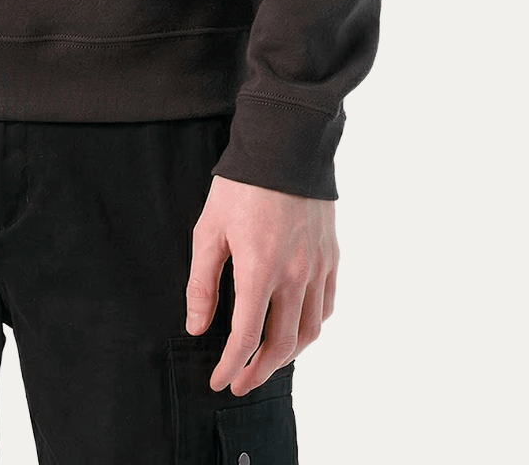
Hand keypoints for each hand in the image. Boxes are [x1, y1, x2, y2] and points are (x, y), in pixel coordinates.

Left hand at [185, 174, 337, 395]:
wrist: (284, 145)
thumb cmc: (240, 185)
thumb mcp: (208, 230)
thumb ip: (202, 284)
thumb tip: (197, 328)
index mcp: (260, 270)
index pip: (247, 338)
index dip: (231, 366)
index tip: (218, 380)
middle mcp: (294, 275)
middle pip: (282, 345)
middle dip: (259, 372)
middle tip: (240, 383)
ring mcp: (317, 267)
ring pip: (310, 332)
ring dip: (287, 357)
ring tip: (266, 363)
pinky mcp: (330, 257)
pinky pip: (326, 307)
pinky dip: (312, 328)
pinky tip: (296, 329)